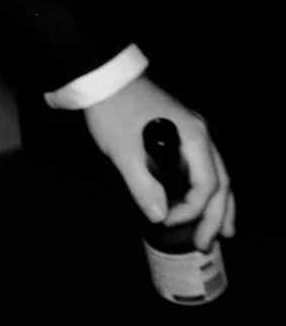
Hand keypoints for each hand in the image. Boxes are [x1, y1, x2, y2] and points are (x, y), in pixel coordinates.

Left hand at [81, 74, 233, 244]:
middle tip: (206, 244)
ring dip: (219, 205)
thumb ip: (143, 187)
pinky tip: (202, 203)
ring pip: (218, 175)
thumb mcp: (124, 153)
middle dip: (216, 216)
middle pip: (221, 182)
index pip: (206, 185)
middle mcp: (201, 136)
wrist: (105, 81)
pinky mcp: (182, 133)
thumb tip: (159, 216)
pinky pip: (203, 167)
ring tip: (221, 231)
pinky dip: (206, 189)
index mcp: (193, 139)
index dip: (190, 210)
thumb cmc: (114, 112)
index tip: (167, 222)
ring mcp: (194, 133)